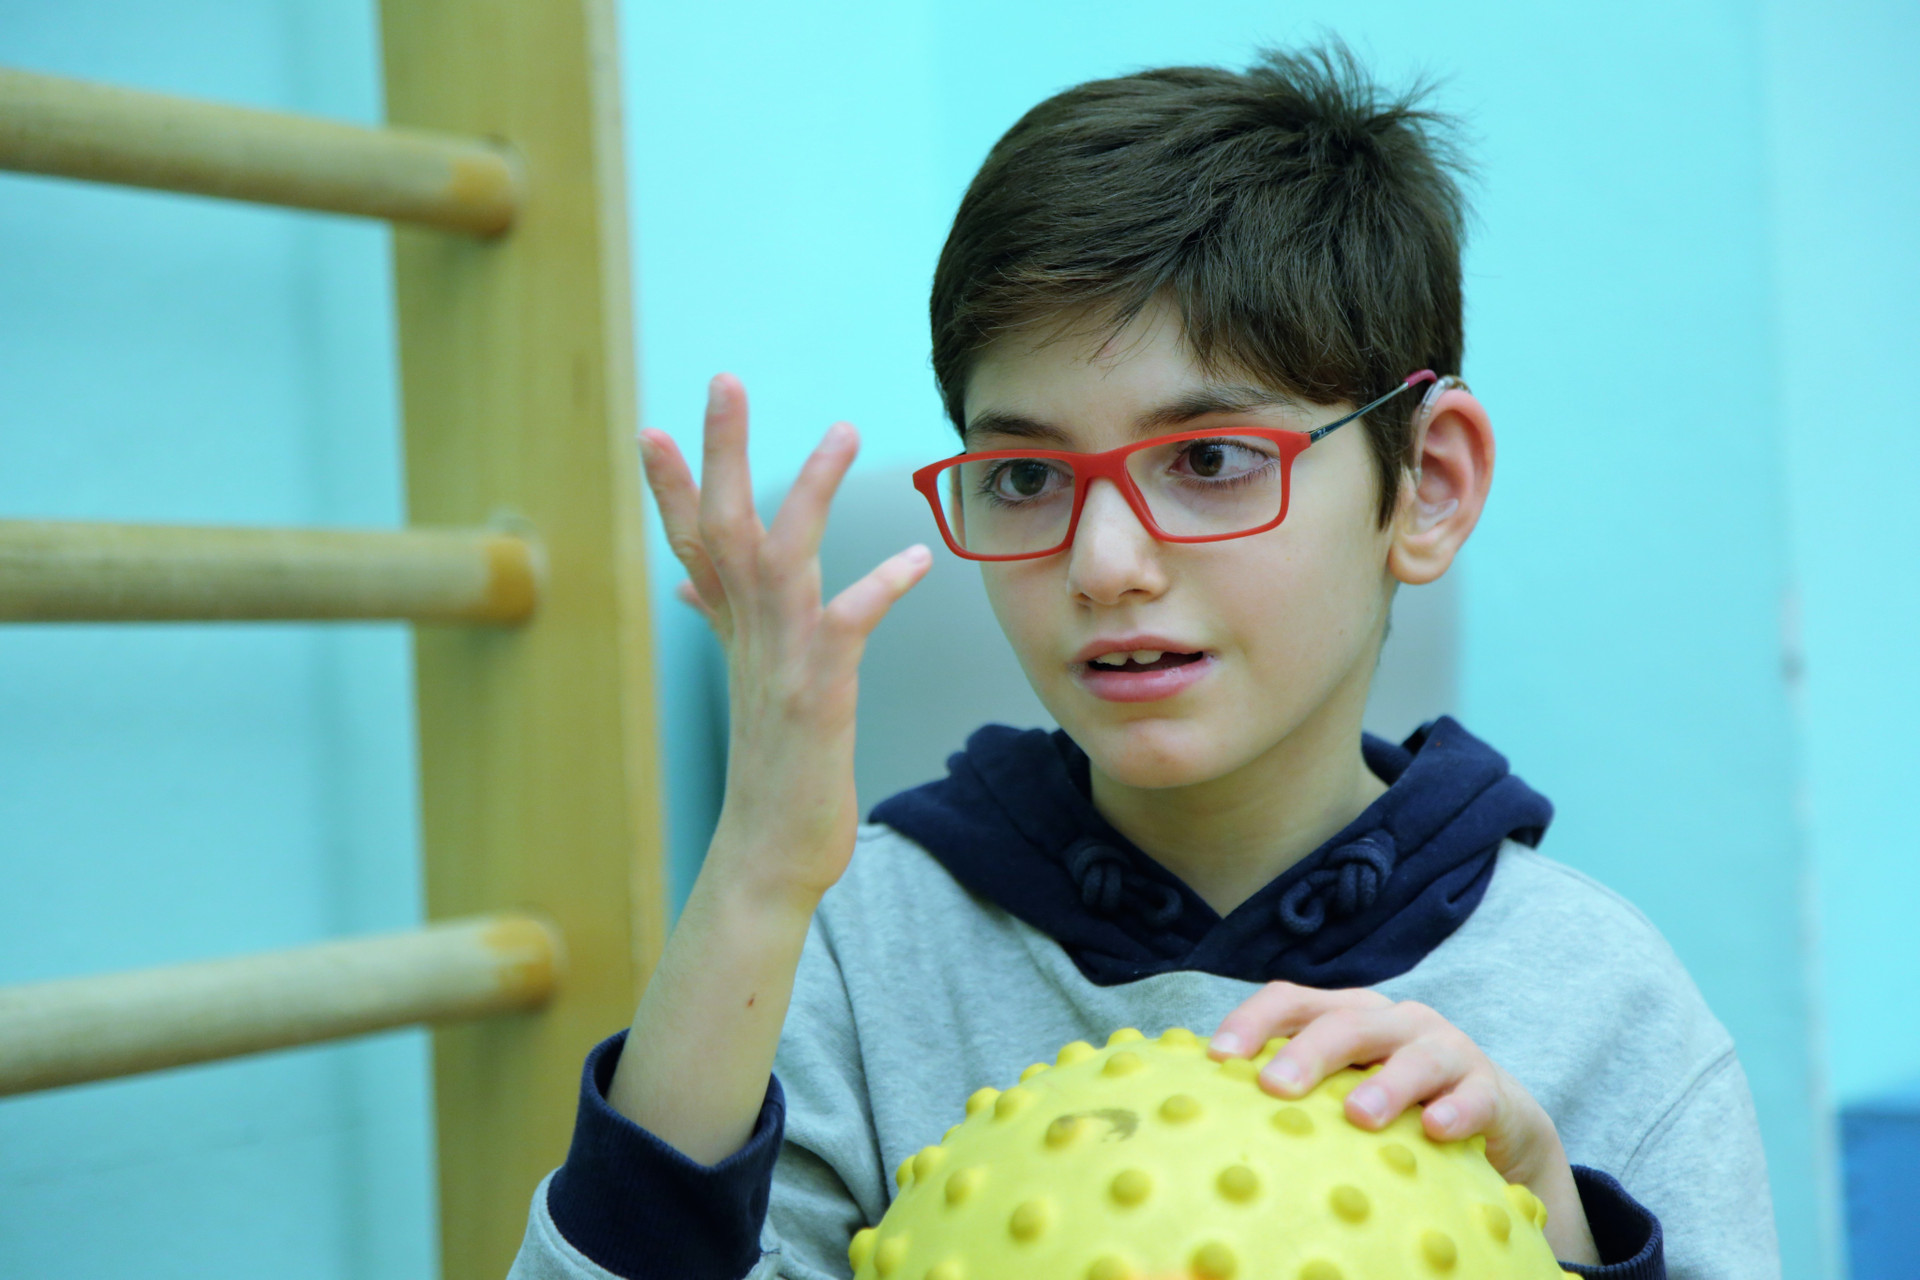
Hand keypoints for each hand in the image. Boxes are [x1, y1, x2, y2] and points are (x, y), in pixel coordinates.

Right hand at [640, 373, 930, 907]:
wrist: (768, 858)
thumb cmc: (772, 773)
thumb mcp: (747, 686)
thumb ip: (725, 624)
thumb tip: (688, 585)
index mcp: (733, 632)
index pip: (690, 544)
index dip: (671, 487)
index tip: (653, 430)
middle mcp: (746, 637)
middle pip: (720, 527)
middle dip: (720, 453)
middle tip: (724, 380)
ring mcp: (778, 663)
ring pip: (781, 555)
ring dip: (808, 490)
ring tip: (841, 430)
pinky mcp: (817, 695)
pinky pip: (846, 625)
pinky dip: (877, 587)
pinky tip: (913, 558)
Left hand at [1210, 982, 1600, 1265]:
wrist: (1493, 1119)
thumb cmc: (1394, 1104)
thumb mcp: (1343, 1088)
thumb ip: (1295, 1092)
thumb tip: (1210, 1115)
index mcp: (1348, 1014)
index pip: (1292, 1000)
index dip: (1253, 1021)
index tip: (1216, 1057)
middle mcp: (1394, 1022)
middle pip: (1347, 1022)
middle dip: (1308, 1051)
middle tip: (1274, 1086)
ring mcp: (1445, 1050)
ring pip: (1415, 1055)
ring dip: (1386, 1083)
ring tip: (1358, 1115)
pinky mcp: (1489, 1090)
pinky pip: (1475, 1097)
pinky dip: (1456, 1111)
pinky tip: (1436, 1130)